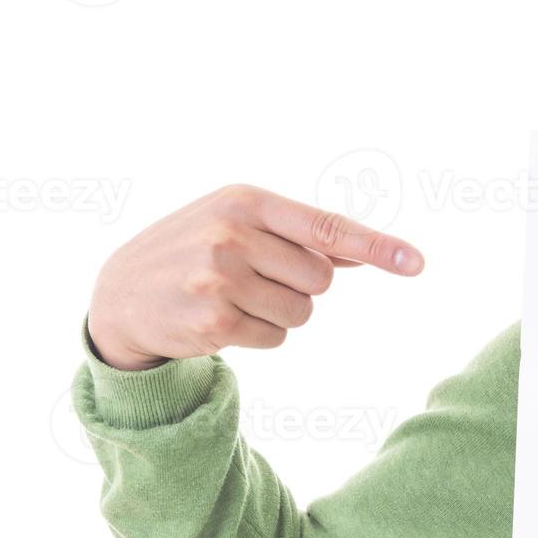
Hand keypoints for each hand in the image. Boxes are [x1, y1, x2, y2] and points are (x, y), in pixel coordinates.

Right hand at [86, 184, 423, 369]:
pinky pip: (277, 338)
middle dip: (300, 285)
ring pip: (303, 311)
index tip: (417, 263)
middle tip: (255, 278)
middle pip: (322, 278)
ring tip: (235, 298)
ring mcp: (219, 277)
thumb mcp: (239, 222)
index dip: (377, 247)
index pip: (327, 226)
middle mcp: (232, 234)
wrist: (120, 292)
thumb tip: (364, 248)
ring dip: (280, 313)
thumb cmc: (195, 250)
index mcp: (246, 200)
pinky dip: (260, 335)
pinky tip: (222, 320)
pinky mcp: (212, 321)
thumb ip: (302, 233)